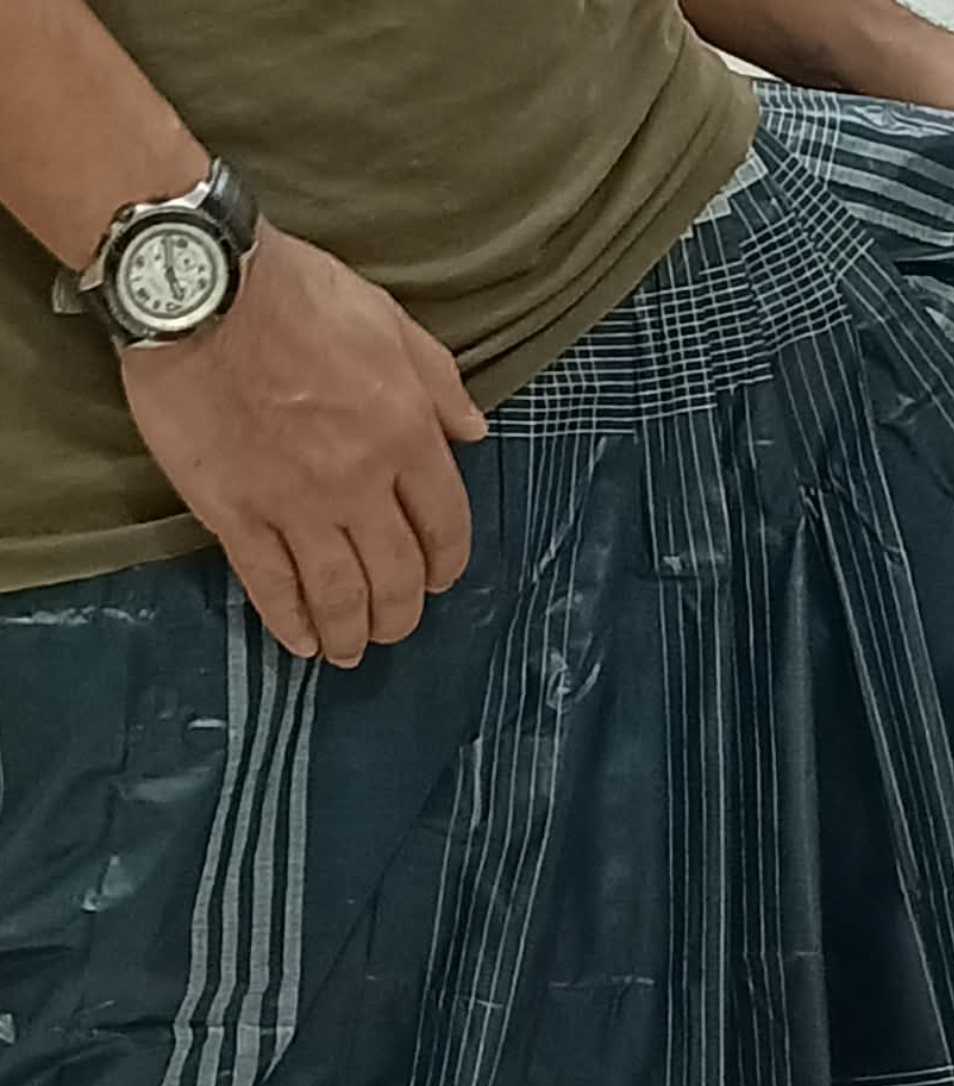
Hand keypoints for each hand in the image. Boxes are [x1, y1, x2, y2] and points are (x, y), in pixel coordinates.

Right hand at [119, 218, 488, 665]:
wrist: (198, 286)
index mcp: (406, 434)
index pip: (445, 525)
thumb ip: (438, 381)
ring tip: (350, 651)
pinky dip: (290, 623)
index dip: (446, 563)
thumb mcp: (388, 317)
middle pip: (396, 575)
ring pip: (338, 594)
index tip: (438, 580)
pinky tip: (301, 643)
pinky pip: (271, 586)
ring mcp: (296, 505)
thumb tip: (475, 432)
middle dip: (400, 613)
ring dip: (351, 633)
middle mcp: (359, 483)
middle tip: (392, 626)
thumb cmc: (295, 291)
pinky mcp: (235, 514)